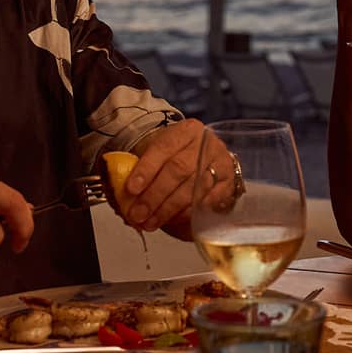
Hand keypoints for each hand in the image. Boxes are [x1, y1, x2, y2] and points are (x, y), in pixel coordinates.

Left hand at [117, 119, 237, 232]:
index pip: (164, 147)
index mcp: (185, 131)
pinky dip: (191, 212)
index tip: (131, 189)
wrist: (203, 157)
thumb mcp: (157, 154)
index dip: (146, 169)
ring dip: (169, 209)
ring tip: (150, 221)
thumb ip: (139, 172)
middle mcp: (206, 143)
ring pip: (194, 188)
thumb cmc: (175, 157)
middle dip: (155, 195)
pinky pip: (210, 201)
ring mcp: (221, 162)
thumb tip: (122, 201)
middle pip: (179, 170)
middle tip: (138, 213)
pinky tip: (175, 220)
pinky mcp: (229, 182)